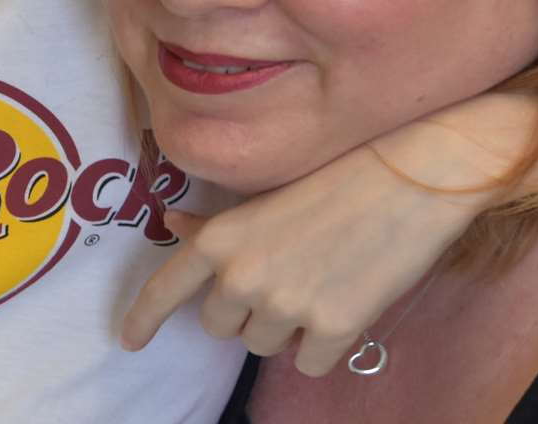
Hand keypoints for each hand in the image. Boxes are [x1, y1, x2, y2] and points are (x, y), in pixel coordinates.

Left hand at [121, 93, 537, 373]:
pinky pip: (308, 362)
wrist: (409, 176)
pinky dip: (322, 345)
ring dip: (283, 327)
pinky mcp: (333, 329)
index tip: (128, 341)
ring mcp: (286, 305)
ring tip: (317, 280)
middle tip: (282, 275)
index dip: (142, 320)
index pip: (165, 290)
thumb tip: (172, 224)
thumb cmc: (335, 175)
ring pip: (262, 345)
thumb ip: (215, 221)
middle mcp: (243, 276)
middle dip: (242, 311)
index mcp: (221, 238)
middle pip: (219, 326)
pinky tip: (343, 303)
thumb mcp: (263, 193)